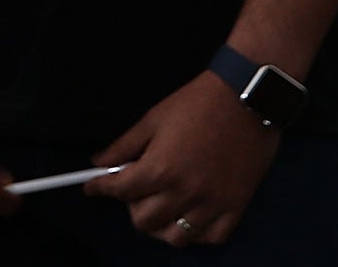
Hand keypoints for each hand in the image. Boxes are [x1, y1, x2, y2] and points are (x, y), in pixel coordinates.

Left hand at [87, 72, 279, 245]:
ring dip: (160, 225)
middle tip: (132, 189)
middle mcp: (185, 192)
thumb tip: (99, 163)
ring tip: (159, 206)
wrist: (245, 98)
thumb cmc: (197, 104)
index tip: (92, 187)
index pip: (120, 191)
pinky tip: (189, 214)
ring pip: (175, 237)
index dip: (100, 188)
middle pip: (143, 221)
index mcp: (161, 168)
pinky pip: (211, 237)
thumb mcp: (153, 119)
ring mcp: (212, 204)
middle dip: (130, 205)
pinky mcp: (236, 207)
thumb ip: (124, 145)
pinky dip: (196, 232)